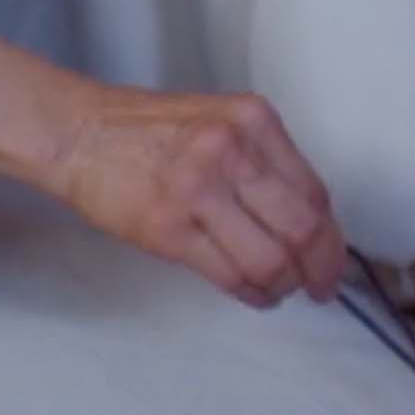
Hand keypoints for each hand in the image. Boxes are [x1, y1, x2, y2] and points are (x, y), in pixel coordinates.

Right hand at [57, 84, 346, 308]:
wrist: (81, 134)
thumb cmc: (152, 131)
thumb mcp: (222, 123)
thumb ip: (265, 162)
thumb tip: (310, 222)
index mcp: (254, 120)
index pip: (314, 191)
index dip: (332, 237)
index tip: (332, 259)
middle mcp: (233, 150)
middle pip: (302, 228)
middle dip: (320, 269)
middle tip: (320, 288)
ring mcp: (199, 190)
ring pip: (270, 260)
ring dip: (283, 286)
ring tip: (277, 290)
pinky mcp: (169, 229)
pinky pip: (229, 276)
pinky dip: (250, 293)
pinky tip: (251, 292)